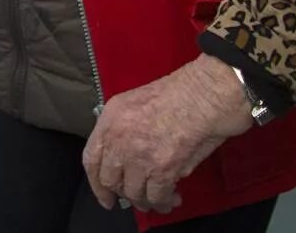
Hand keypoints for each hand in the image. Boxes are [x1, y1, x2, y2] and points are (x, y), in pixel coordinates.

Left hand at [82, 55, 253, 213]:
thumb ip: (123, 131)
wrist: (204, 96)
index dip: (96, 182)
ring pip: (133, 192)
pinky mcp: (161, 170)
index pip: (91, 159)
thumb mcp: (135, 103)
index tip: (105, 196)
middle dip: (124, 193)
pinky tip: (172, 199)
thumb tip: (127, 160)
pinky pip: (156, 196)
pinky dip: (164, 202)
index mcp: (110, 119)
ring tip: (159, 200)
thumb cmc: (178, 94)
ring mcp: (138, 156)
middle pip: (110, 180)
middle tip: (136, 199)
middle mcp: (118, 139)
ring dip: (146, 201)